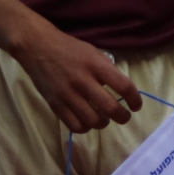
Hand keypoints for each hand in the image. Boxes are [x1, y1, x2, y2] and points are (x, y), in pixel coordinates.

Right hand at [15, 23, 144, 133]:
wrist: (37, 47)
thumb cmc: (69, 48)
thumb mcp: (93, 52)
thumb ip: (107, 70)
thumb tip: (121, 90)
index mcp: (96, 65)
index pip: (124, 86)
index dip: (134, 99)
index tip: (136, 105)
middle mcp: (83, 80)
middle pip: (110, 108)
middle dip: (122, 117)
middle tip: (124, 117)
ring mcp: (67, 94)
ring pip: (93, 121)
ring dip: (104, 123)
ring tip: (105, 119)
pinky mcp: (55, 104)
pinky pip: (74, 125)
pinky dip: (85, 128)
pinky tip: (87, 121)